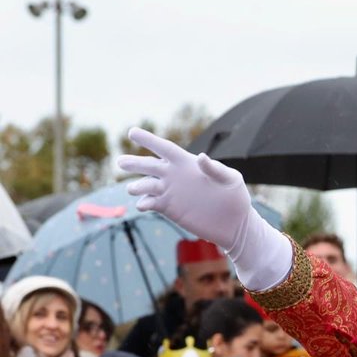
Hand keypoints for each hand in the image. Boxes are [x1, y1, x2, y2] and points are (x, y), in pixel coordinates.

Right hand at [117, 128, 290, 290]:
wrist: (235, 224)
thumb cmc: (236, 197)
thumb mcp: (231, 180)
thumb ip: (215, 168)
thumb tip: (200, 157)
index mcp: (187, 164)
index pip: (164, 148)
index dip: (148, 139)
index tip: (132, 132)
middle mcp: (175, 176)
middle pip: (149, 166)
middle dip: (134, 163)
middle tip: (120, 162)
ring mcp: (170, 192)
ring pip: (146, 185)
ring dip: (137, 186)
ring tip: (133, 189)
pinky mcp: (169, 208)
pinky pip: (151, 203)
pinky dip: (144, 203)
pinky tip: (142, 205)